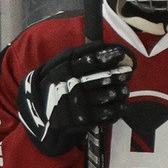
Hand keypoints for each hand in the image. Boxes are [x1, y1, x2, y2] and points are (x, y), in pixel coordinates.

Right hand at [18, 41, 132, 156]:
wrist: (39, 112)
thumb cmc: (54, 83)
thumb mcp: (59, 65)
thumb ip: (79, 55)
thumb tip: (103, 45)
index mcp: (62, 70)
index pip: (88, 61)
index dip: (106, 57)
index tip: (121, 53)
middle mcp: (67, 87)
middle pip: (97, 79)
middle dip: (115, 75)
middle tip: (129, 71)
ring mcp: (74, 105)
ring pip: (101, 97)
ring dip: (117, 92)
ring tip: (126, 89)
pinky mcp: (80, 122)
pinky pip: (102, 116)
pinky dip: (115, 111)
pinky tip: (124, 106)